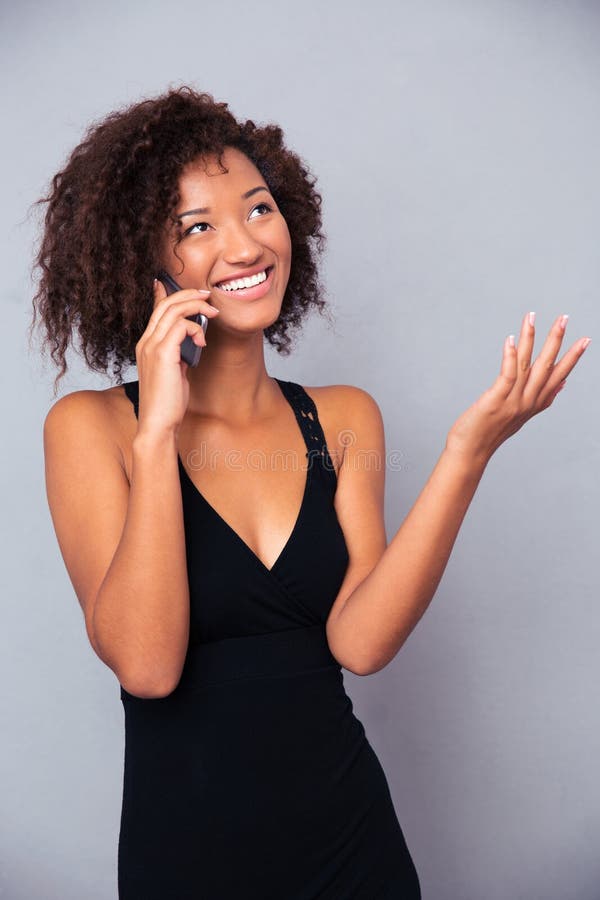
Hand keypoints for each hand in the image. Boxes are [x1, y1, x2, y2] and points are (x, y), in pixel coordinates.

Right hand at [134, 280, 219, 437]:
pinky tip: (202, 342)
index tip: (186, 288)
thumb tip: (192, 340)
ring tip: (213, 313)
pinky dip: (195, 328)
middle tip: (209, 296)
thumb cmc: (168, 403)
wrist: (158, 424)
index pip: (155, 310)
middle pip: (166, 304)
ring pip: (173, 310)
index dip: (167, 293)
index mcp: (146, 345)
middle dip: (190, 295)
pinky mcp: (162, 354)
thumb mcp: (175, 372)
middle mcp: (145, 342)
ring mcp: (151, 347)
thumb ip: (179, 354)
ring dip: (197, 307)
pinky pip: (180, 326)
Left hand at [445, 312, 590, 464]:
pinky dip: (509, 356)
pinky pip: (507, 375)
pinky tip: (511, 340)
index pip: (558, 376)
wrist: (470, 452)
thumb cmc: (490, 432)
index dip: (572, 358)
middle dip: (556, 341)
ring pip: (526, 365)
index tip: (585, 340)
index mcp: (534, 404)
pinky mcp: (495, 401)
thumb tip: (561, 384)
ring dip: (530, 339)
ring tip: (532, 317)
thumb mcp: (521, 415)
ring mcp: (512, 401)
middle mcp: (527, 402)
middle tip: (565, 318)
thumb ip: (541, 399)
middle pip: (546, 366)